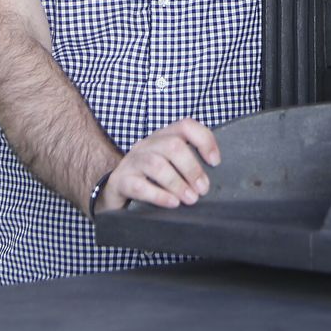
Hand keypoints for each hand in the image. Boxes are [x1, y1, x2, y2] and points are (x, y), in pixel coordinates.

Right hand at [94, 118, 220, 213]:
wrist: (115, 193)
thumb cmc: (149, 180)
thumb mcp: (169, 167)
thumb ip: (187, 165)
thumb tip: (210, 180)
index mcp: (162, 138)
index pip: (186, 126)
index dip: (204, 140)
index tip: (215, 162)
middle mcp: (146, 145)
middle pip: (172, 146)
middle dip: (192, 168)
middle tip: (202, 189)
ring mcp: (131, 162)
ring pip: (156, 165)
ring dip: (178, 183)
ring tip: (191, 199)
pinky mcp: (120, 181)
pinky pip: (139, 186)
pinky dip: (159, 195)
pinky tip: (172, 203)